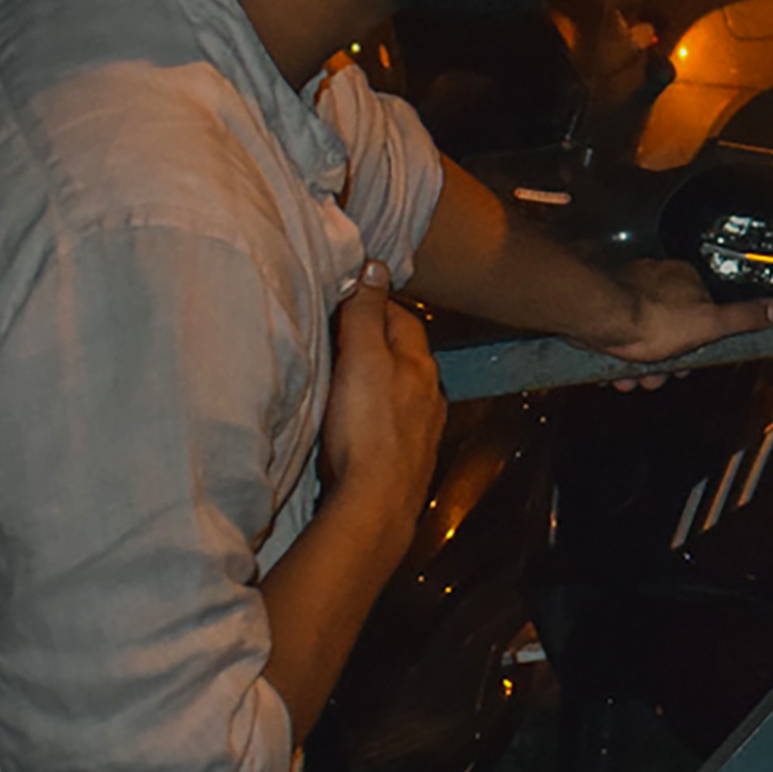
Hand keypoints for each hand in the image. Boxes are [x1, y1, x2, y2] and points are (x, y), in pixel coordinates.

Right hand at [320, 263, 445, 521]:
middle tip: (342, 337)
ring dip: (379, 381)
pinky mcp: (408, 461)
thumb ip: (367, 313)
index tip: (347, 300)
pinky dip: (377, 415)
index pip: (403, 318)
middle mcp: (430, 396)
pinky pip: (393, 425)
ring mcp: (422, 431)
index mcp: (421, 366)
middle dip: (378, 342)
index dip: (375, 304)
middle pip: (404, 355)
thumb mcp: (361, 357)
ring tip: (346, 379)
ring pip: (402, 391)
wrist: (375, 504)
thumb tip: (376, 267)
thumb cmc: (366, 429)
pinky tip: (358, 425)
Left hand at [576, 257, 772, 386]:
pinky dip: (619, 359)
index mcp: (685, 280)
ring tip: (635, 377)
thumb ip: (743, 318)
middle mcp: (656, 281)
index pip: (702, 315)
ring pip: (643, 338)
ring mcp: (627, 294)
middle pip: (671, 330)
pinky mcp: (605, 309)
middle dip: (666, 360)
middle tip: (661, 374)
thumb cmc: (650, 319)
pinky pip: (618, 339)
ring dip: (641, 366)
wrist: (598, 319)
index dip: (698, 345)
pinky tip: (616, 371)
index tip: (692, 361)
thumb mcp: (709, 324)